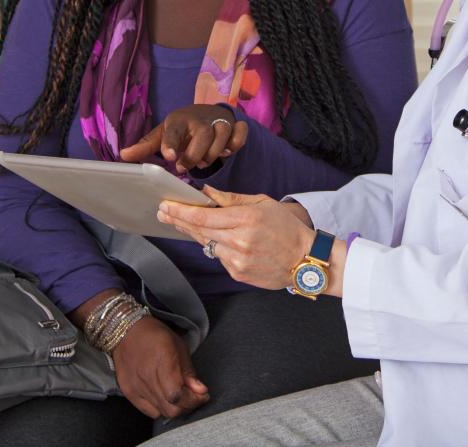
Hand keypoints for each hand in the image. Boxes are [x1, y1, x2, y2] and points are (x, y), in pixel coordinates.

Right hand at [110, 315, 208, 419]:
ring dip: (175, 408)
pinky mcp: (129, 393)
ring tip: (180, 397)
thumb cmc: (155, 335)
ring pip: (161, 413)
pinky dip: (160, 409)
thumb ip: (189, 371)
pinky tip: (165, 398)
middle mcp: (147, 378)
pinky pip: (148, 411)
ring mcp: (136, 388)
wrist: (126, 332)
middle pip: (171, 409)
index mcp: (162, 362)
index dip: (194, 400)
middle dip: (188, 406)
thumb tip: (200, 390)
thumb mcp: (179, 346)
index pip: (178, 395)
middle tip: (194, 397)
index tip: (203, 395)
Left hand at [119, 104, 248, 173]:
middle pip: (203, 138)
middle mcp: (201, 120)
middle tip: (183, 167)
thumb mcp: (163, 133)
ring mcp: (220, 122)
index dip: (171, 143)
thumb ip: (145, 146)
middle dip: (194, 157)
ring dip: (212, 156)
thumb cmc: (181, 128)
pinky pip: (239, 138)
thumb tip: (123, 156)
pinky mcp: (235, 126)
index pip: (174, 130)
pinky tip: (224, 151)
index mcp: (179, 120)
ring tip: (203, 160)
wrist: (207, 113)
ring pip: (222, 141)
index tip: (168, 157)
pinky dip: (234, 147)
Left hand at [158, 188, 318, 290]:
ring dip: (194, 234)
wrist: (305, 260)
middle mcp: (239, 240)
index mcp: (246, 219)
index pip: (203, 216)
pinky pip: (219, 257)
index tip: (165, 205)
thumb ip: (231, 199)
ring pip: (206, 244)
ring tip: (182, 223)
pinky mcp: (238, 273)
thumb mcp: (263, 203)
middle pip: (199, 230)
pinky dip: (215, 247)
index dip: (181, 211)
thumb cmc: (286, 228)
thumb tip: (206, 192)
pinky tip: (215, 239)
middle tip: (163, 213)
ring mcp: (237, 260)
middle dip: (178, 220)